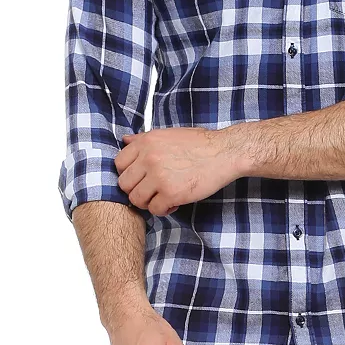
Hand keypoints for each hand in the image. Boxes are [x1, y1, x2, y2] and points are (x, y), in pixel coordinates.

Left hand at [114, 127, 243, 215]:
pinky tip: (175, 202)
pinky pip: (155, 210)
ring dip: (149, 202)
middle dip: (137, 190)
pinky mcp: (171, 193)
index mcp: (146, 142)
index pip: (119, 164)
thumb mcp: (168, 135)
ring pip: (137, 200)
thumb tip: (125, 140)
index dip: (129, 173)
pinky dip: (164, 209)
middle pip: (124, 184)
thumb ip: (144, 139)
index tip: (141, 177)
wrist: (224, 152)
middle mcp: (149, 158)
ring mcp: (159, 177)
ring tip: (163, 197)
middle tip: (152, 190)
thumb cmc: (200, 143)